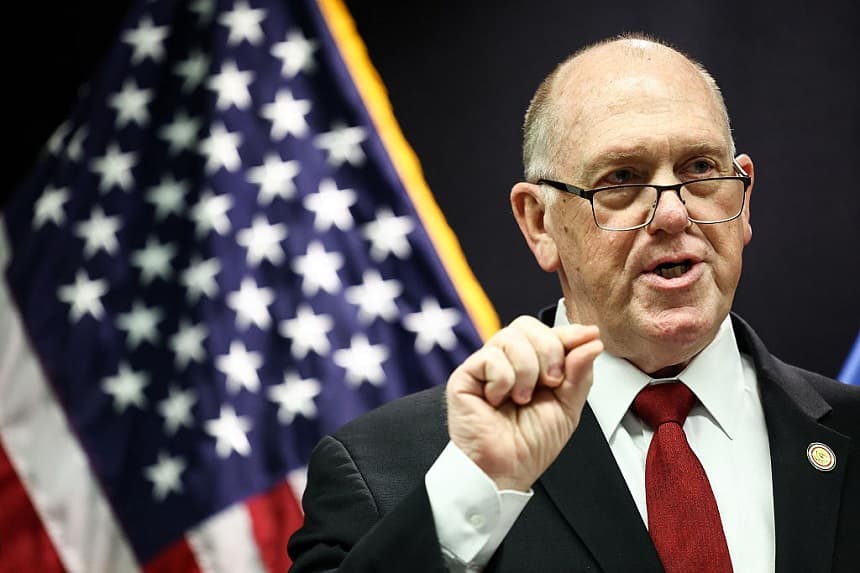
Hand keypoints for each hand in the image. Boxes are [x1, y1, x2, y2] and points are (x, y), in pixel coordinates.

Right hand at [446, 316, 602, 490]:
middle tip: (551, 382)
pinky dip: (503, 381)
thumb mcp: (568, 408)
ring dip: (526, 370)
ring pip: (510, 338)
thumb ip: (580, 373)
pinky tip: (499, 400)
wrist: (505, 471)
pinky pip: (490, 358)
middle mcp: (508, 361)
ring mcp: (485, 366)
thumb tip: (591, 341)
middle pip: (527, 325)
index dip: (569, 333)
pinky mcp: (466, 375)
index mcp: (533, 365)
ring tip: (522, 398)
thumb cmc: (530, 445)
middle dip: (549, 351)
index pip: (548, 332)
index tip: (590, 337)